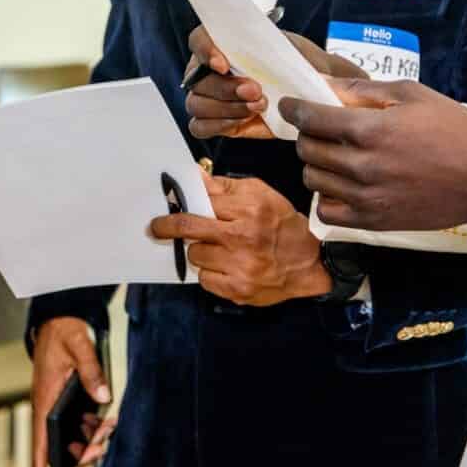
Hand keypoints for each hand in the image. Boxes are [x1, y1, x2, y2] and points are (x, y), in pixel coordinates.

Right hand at [30, 316, 113, 466]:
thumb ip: (92, 372)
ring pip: (69, 432)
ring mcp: (53, 400)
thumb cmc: (63, 332)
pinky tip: (101, 421)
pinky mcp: (61, 397)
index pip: (39, 433)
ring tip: (106, 429)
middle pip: (59, 440)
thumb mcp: (80, 348)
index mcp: (46, 393)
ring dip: (87, 436)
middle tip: (101, 447)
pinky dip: (88, 425)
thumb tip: (103, 396)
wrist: (58, 318)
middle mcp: (46, 401)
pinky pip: (73, 420)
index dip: (40, 458)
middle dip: (81, 449)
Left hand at [147, 173, 329, 305]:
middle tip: (156, 228)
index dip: (183, 202)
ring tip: (218, 249)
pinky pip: (204, 280)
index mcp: (250, 209)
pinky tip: (225, 267)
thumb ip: (226, 186)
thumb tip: (196, 176)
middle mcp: (244, 238)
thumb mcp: (262, 195)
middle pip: (189, 229)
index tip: (168, 203)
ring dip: (200, 251)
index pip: (203, 201)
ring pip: (195, 255)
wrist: (310, 266)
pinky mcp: (238, 290)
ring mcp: (241, 266)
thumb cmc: (284, 227)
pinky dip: (210, 273)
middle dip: (166, 227)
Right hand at [183, 26, 365, 139]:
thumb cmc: (300, 65)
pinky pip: (200, 127)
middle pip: (197, 80)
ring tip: (258, 107)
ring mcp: (212, 97)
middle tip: (256, 91)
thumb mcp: (290, 47)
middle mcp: (211, 70)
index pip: (198, 40)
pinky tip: (244, 120)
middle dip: (225, 88)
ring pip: (197, 104)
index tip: (224, 64)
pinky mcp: (218, 121)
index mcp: (223, 43)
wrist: (314, 92)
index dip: (205, 51)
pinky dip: (219, 125)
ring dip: (226, 108)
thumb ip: (272, 46)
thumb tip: (263, 51)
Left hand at [284, 78, 466, 250]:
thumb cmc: (455, 129)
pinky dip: (328, 198)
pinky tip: (343, 186)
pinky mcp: (375, 222)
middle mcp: (363, 166)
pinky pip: (328, 213)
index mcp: (370, 130)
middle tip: (320, 129)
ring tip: (333, 157)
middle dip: (308, 134)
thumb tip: (327, 84)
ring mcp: (368, 197)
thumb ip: (364, 89)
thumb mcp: (412, 94)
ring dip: (316, 165)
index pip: (310, 118)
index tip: (290, 105)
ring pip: (313, 180)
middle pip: (307, 150)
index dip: (294, 109)